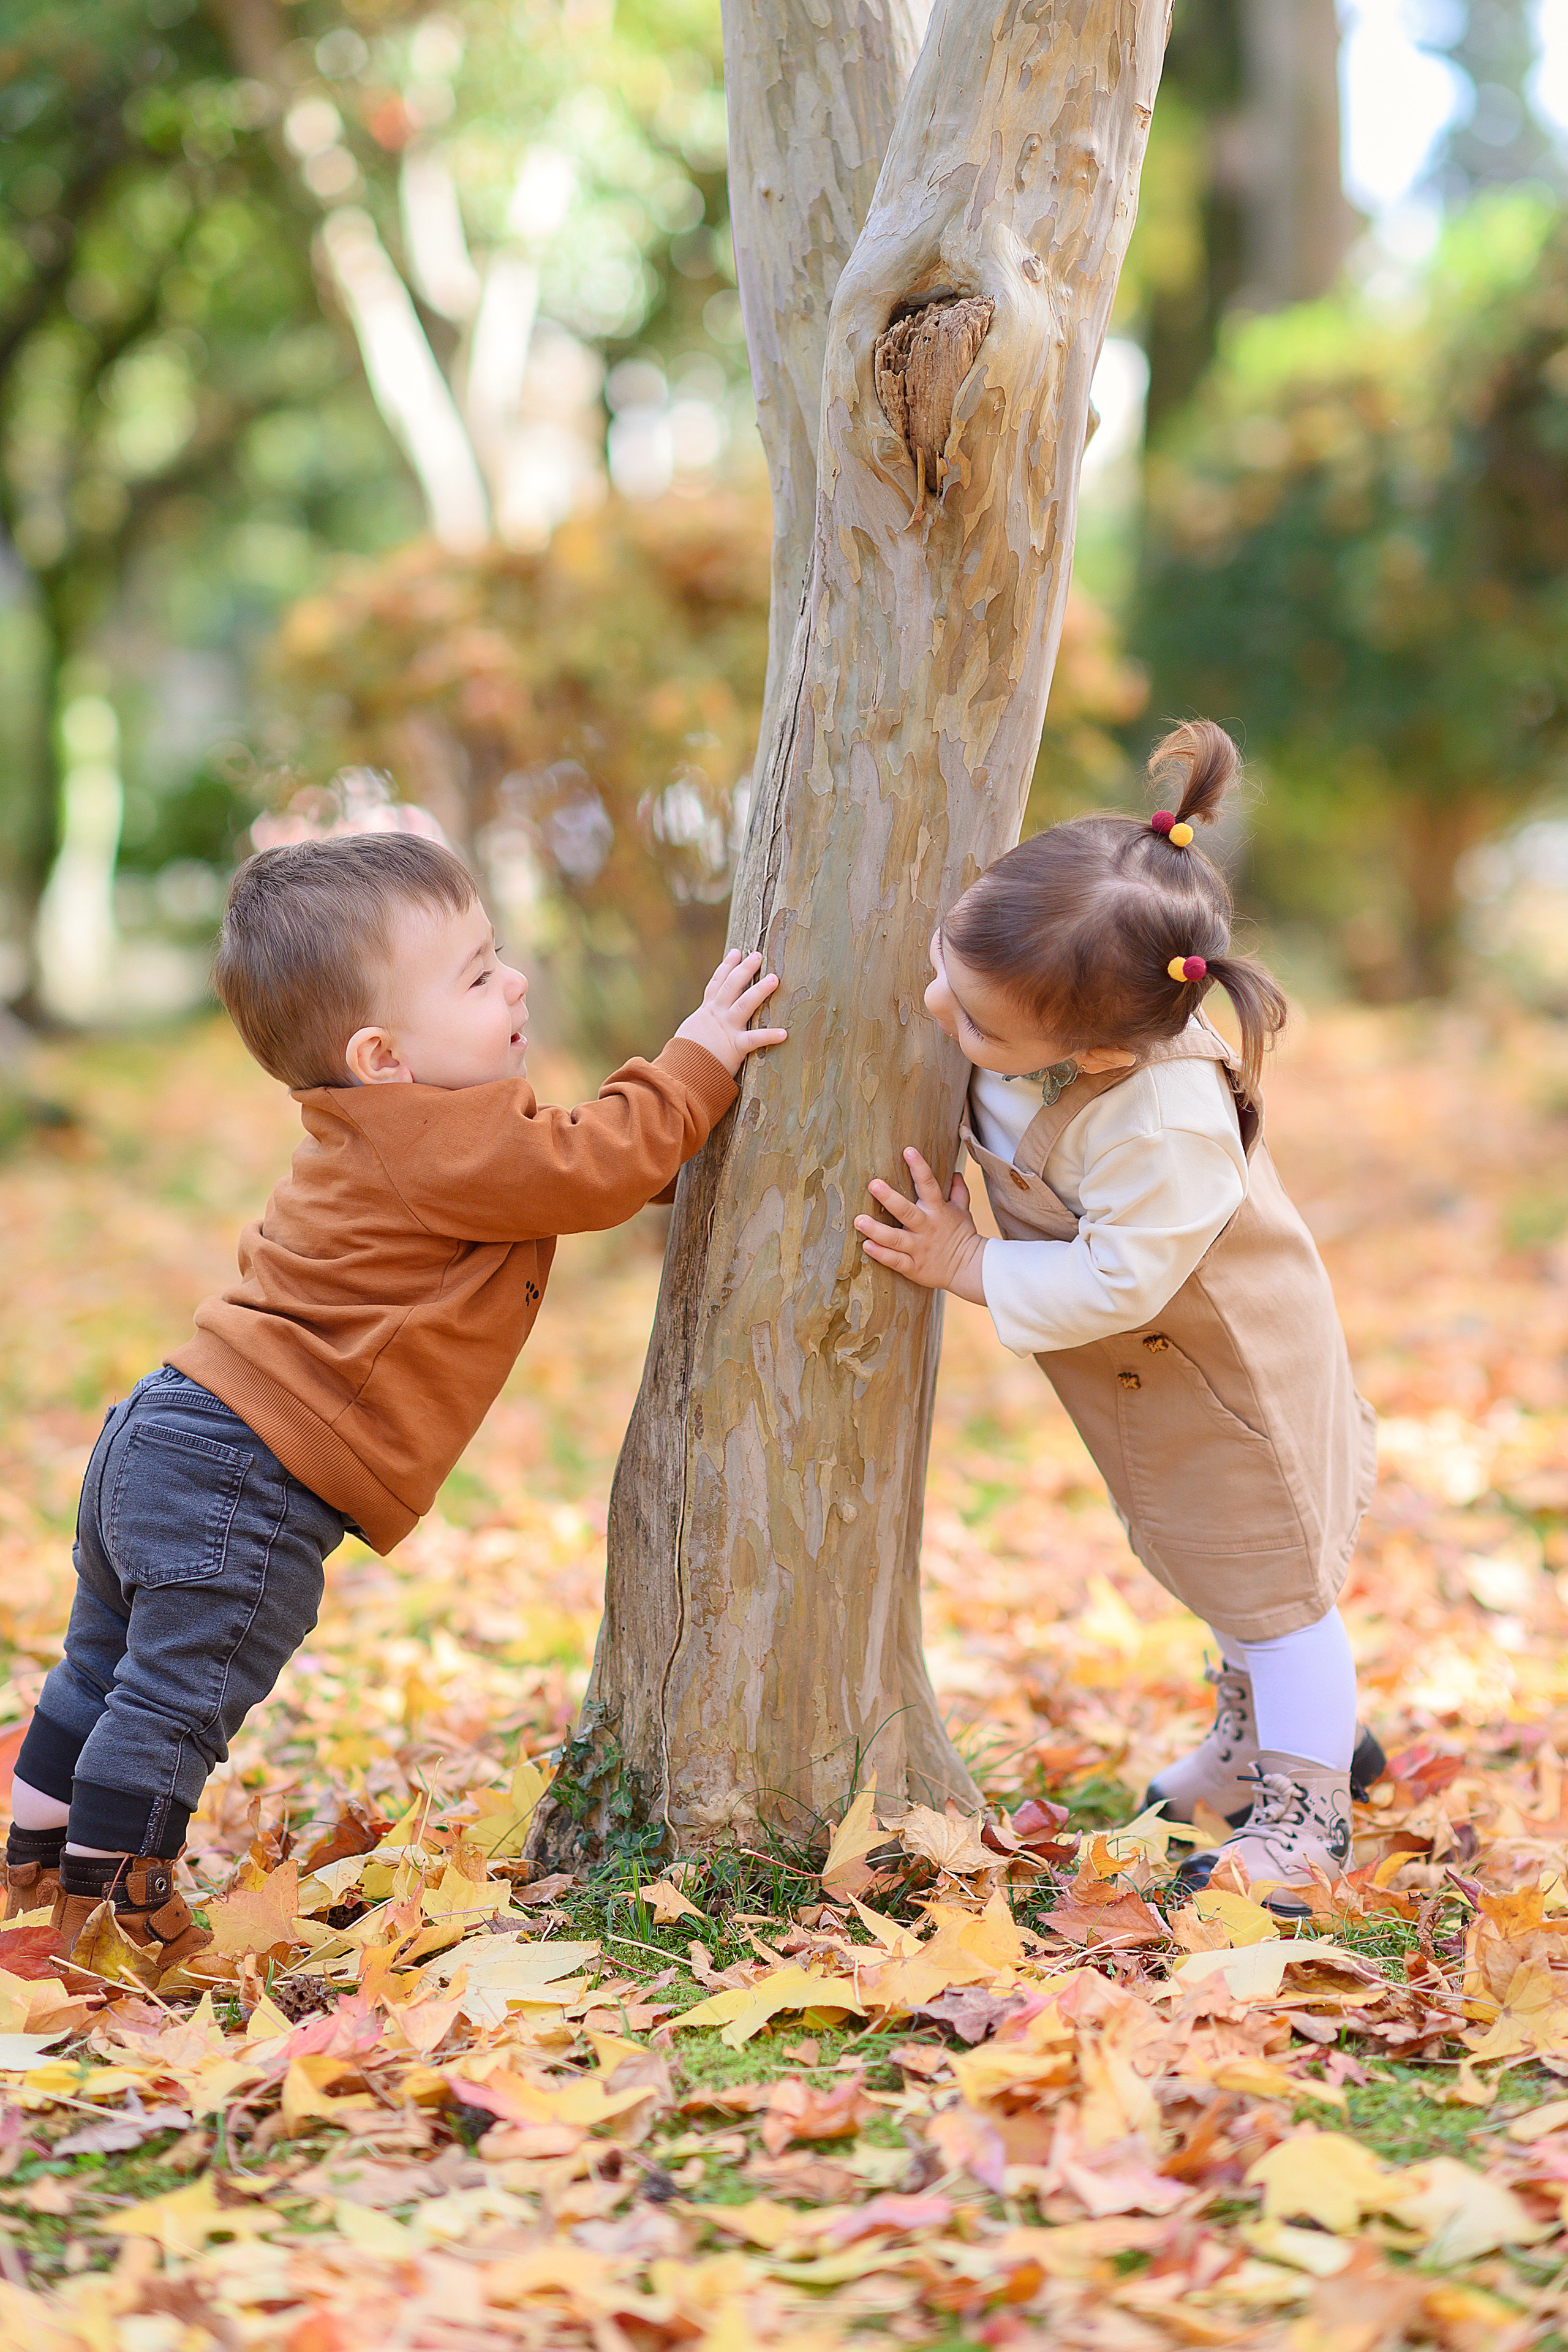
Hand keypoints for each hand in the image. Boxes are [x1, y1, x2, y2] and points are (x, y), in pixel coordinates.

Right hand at [676, 949, 787, 1076]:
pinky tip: (784, 1033)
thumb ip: (701, 1028)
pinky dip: (768, 1036)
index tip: (736, 952)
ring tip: (774, 979)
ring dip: (759, 991)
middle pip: (731, 986)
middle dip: (745, 969)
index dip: (726, 967)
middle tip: (758, 956)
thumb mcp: (690, 1035)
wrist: (678, 1072)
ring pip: (744, 1004)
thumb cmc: (683, 1057)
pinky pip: (753, 1040)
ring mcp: (726, 1029)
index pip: (717, 984)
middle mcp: (717, 1016)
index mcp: (706, 1013)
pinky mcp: (734, 1047)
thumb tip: (703, 1028)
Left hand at [855, 1148, 986, 1301]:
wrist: (970, 1268)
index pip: (929, 1185)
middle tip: (873, 1184)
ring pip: (895, 1238)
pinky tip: (867, 1246)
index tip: (908, 1151)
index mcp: (938, 1211)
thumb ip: (958, 1192)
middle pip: (906, 1211)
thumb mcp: (962, 1211)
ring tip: (858, 1220)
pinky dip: (881, 1254)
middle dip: (889, 1198)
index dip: (919, 1168)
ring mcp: (919, 1248)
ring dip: (876, 1229)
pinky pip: (895, 1261)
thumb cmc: (963, 1236)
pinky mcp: (914, 1267)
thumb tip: (956, 1173)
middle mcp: (927, 1228)